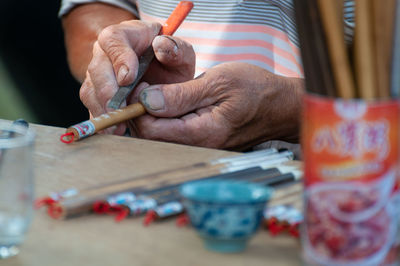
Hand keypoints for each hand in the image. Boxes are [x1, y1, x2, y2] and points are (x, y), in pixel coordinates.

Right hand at [79, 20, 195, 133]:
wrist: (161, 74)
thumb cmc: (170, 61)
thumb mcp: (180, 54)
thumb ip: (175, 49)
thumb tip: (161, 46)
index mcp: (124, 36)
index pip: (114, 40)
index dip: (119, 58)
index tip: (128, 78)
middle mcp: (104, 54)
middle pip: (97, 69)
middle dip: (108, 92)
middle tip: (120, 109)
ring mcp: (97, 75)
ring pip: (91, 90)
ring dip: (102, 110)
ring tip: (116, 126)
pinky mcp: (96, 96)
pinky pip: (92, 107)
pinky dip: (102, 120)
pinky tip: (113, 131)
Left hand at [130, 62, 304, 149]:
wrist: (279, 106)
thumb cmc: (255, 91)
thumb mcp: (219, 82)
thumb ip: (181, 94)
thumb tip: (147, 100)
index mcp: (202, 133)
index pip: (150, 130)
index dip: (137, 107)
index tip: (140, 85)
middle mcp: (197, 146)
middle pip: (150, 136)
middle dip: (141, 111)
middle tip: (145, 85)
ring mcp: (199, 147)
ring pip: (159, 136)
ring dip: (151, 114)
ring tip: (157, 91)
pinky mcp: (201, 143)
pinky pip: (172, 134)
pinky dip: (164, 117)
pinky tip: (169, 102)